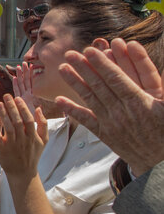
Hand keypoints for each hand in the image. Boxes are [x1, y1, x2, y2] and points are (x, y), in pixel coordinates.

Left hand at [0, 94, 47, 179]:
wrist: (22, 173)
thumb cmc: (32, 154)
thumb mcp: (43, 141)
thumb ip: (43, 124)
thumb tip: (39, 108)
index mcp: (33, 137)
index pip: (29, 119)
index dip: (23, 108)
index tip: (17, 98)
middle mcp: (23, 140)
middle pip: (18, 121)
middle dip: (12, 107)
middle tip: (6, 96)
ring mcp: (13, 145)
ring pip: (8, 128)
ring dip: (3, 115)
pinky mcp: (2, 150)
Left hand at [57, 39, 163, 175]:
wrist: (160, 162)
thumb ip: (162, 86)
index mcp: (139, 103)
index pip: (117, 79)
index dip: (102, 64)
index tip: (90, 50)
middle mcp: (122, 112)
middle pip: (100, 86)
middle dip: (84, 68)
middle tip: (69, 53)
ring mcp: (111, 123)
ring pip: (90, 99)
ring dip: (75, 83)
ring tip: (62, 68)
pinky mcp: (105, 133)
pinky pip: (87, 120)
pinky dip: (72, 110)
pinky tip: (60, 100)